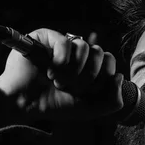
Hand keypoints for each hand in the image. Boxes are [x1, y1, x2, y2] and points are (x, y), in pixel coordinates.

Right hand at [0, 28, 123, 122]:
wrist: (26, 104)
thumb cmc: (55, 105)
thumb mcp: (90, 108)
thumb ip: (113, 101)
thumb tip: (119, 76)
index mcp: (90, 66)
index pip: (109, 61)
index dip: (101, 78)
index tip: (85, 92)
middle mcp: (78, 53)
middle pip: (101, 53)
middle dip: (87, 77)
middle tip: (70, 87)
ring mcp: (63, 43)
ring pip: (85, 47)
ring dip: (72, 72)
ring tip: (58, 81)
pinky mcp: (47, 36)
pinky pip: (66, 43)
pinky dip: (60, 63)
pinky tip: (49, 71)